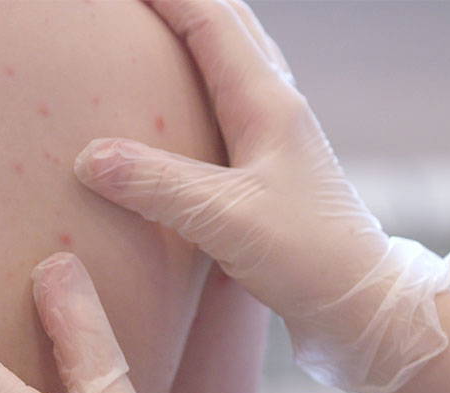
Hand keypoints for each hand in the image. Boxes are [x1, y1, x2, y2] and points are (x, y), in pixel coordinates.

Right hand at [73, 0, 449, 392]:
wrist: (359, 306)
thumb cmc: (305, 260)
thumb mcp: (225, 220)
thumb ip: (157, 184)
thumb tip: (89, 156)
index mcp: (268, 106)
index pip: (211, 24)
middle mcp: (278, 109)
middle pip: (230, 28)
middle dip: (183, 4)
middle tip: (137, 5)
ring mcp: (280, 136)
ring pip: (236, 60)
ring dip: (199, 33)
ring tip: (159, 30)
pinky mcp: (274, 166)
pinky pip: (235, 98)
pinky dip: (206, 77)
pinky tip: (189, 102)